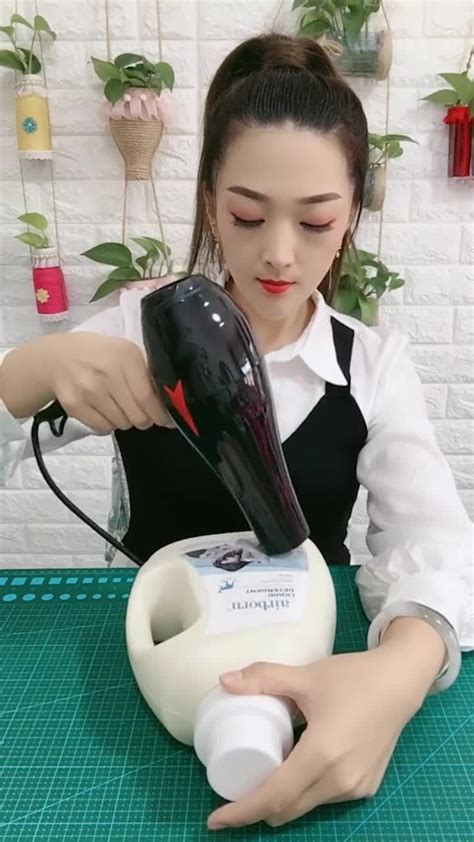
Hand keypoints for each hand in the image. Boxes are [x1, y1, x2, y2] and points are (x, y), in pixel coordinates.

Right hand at [50, 332, 172, 432]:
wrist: (57, 357)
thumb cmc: (99, 354)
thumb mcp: (125, 352)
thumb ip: (146, 372)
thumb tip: (168, 399)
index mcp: (125, 357)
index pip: (147, 397)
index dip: (160, 414)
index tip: (166, 420)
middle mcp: (107, 374)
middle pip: (137, 416)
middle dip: (145, 420)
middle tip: (142, 414)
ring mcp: (89, 392)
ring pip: (122, 424)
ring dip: (126, 420)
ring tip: (118, 406)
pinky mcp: (75, 406)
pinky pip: (104, 428)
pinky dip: (109, 424)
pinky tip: (104, 409)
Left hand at [207, 647, 426, 829]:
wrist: (400, 682)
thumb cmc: (353, 677)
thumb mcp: (306, 675)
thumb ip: (264, 677)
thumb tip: (224, 681)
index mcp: (322, 755)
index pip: (274, 797)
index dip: (242, 811)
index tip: (215, 819)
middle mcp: (339, 780)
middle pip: (287, 809)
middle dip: (256, 808)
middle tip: (233, 789)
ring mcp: (356, 788)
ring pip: (306, 805)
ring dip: (282, 798)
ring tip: (265, 769)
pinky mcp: (366, 787)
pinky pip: (325, 797)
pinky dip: (305, 789)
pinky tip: (297, 766)